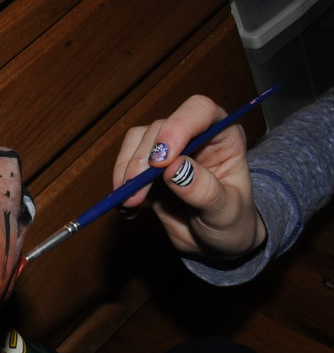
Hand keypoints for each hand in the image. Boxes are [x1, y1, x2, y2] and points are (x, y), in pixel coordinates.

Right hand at [113, 95, 265, 258]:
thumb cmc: (231, 222)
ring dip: (126, 169)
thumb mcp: (226, 212)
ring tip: (130, 202)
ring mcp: (168, 149)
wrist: (215, 241)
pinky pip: (125, 162)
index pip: (199, 111)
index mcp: (222, 135)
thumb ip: (203, 190)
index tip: (161, 161)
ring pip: (137, 140)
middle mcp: (194, 135)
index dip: (177, 127)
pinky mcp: (147, 166)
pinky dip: (120, 182)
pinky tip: (127, 206)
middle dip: (143, 159)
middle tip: (135, 190)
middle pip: (160, 127)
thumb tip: (173, 168)